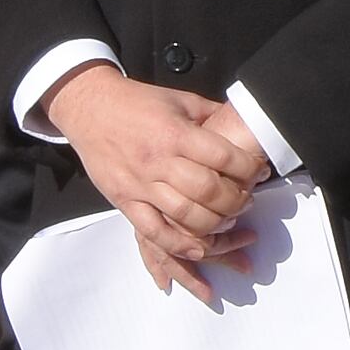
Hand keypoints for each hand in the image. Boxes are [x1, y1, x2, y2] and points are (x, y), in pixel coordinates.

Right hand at [54, 64, 270, 284]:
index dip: (249, 168)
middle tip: (247, 201)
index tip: (260, 173)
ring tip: (228, 220)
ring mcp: (140, 184)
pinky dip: (178, 244)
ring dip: (214, 224)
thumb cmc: (137, 102)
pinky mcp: (124, 200)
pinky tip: (199, 249)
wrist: (89, 106)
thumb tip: (245, 122)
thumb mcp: (180, 100)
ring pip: (185, 216)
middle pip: (208, 191)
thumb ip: (211, 115)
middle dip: (236, 201)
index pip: (223, 157)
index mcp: (176, 133)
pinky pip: (153, 231)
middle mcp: (159, 161)